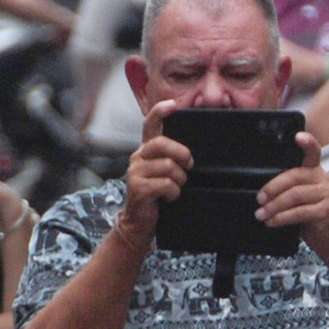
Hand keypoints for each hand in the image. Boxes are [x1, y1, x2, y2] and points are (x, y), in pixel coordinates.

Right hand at [117, 100, 190, 245]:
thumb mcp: (164, 173)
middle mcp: (138, 157)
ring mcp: (135, 172)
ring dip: (180, 180)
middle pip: (162, 143)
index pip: (149, 124)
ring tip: (176, 188)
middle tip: (189, 166)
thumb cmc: (157, 197)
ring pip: (168, 166)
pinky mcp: (137, 187)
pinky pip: (166, 184)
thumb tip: (193, 154)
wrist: (140, 222)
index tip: (173, 105)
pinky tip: (169, 198)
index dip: (160, 112)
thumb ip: (172, 159)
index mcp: (146, 150)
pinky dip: (174, 193)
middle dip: (182, 154)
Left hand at [256, 133, 328, 255]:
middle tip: (259, 199)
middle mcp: (323, 178)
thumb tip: (262, 191)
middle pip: (294, 176)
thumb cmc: (310, 214)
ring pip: (294, 195)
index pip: (313, 152)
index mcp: (315, 170)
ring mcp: (326, 194)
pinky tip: (272, 222)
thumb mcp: (301, 196)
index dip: (307, 143)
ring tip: (262, 214)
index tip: (298, 136)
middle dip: (272, 188)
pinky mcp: (325, 211)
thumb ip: (289, 187)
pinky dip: (281, 218)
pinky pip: (298, 212)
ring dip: (274, 206)